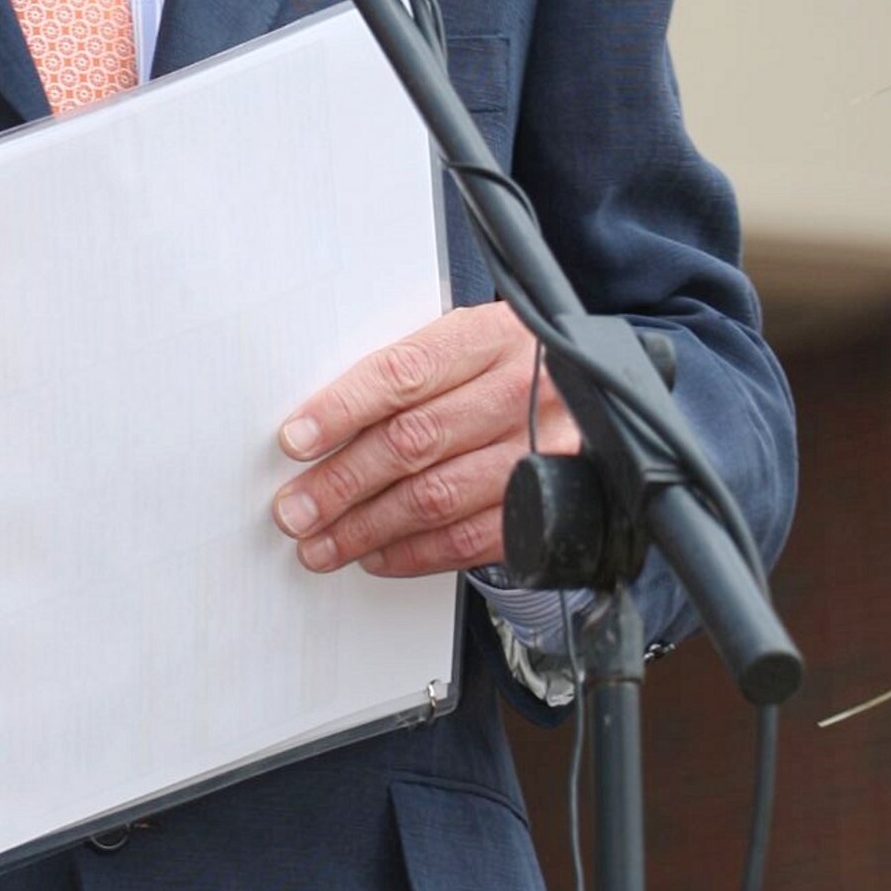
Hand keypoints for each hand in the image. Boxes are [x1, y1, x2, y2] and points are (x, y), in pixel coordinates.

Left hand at [272, 302, 579, 577]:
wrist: (595, 393)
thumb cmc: (510, 365)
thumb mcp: (468, 341)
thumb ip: (406, 372)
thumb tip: (319, 425)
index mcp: (491, 336)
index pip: (404, 372)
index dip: (342, 409)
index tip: (297, 439)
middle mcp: (521, 392)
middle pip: (414, 441)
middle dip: (341, 482)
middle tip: (296, 508)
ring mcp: (540, 452)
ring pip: (436, 497)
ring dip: (367, 527)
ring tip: (322, 541)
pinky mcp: (550, 506)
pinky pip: (471, 538)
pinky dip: (415, 553)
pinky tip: (376, 554)